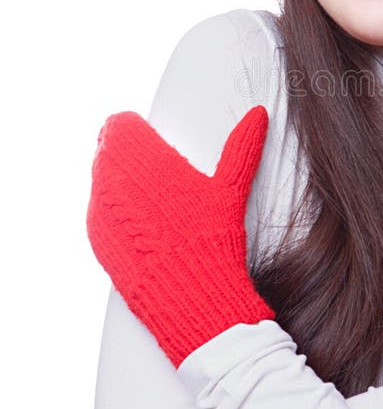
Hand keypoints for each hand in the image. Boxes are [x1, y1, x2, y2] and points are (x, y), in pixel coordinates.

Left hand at [86, 106, 274, 366]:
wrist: (188, 295)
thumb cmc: (213, 239)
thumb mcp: (230, 189)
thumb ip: (242, 146)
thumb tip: (258, 113)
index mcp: (145, 159)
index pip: (119, 126)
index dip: (133, 130)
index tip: (147, 138)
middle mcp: (115, 180)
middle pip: (107, 151)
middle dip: (124, 154)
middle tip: (150, 166)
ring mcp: (102, 211)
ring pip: (100, 181)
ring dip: (117, 181)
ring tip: (148, 196)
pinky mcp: (97, 239)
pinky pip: (100, 212)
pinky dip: (114, 211)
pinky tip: (140, 223)